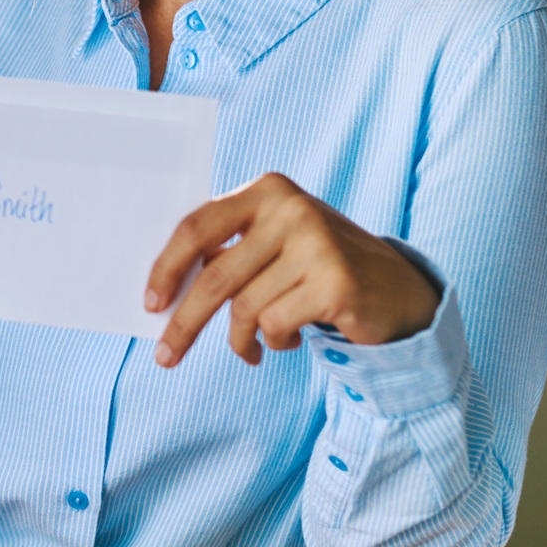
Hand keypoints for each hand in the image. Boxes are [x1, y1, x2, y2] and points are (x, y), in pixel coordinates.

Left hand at [145, 173, 439, 367]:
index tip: (150, 304)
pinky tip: (289, 340)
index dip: (166, 268)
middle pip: (215, 277)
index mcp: (268, 190)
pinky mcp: (335, 283)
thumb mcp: (273, 244)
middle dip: (184, 322)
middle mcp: (291, 209)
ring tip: (253, 348)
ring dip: (242, 339)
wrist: (396, 288)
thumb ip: (228, 252)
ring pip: (245, 309)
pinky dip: (274, 342)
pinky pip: (275, 325)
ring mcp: (316, 244)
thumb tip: (165, 292)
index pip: (197, 227)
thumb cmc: (316, 268)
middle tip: (165, 356)